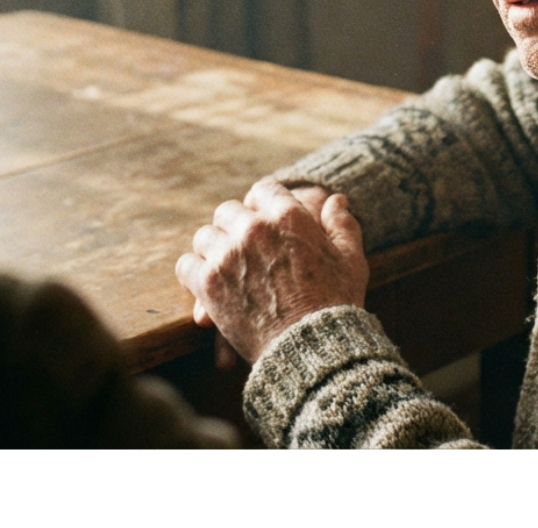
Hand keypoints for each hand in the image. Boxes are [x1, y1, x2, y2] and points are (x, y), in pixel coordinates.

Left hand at [175, 178, 368, 362]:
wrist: (313, 347)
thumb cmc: (336, 303)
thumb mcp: (351, 259)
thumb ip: (342, 224)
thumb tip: (336, 200)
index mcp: (288, 216)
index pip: (262, 190)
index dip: (262, 204)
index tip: (262, 220)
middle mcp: (253, 229)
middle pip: (227, 212)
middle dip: (234, 227)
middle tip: (241, 248)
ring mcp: (228, 255)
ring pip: (204, 237)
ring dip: (212, 250)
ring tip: (223, 267)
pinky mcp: (209, 284)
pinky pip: (186, 265)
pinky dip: (194, 273)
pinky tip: (206, 283)